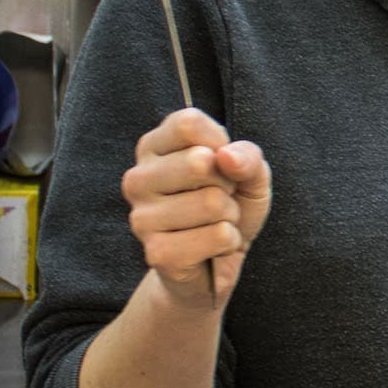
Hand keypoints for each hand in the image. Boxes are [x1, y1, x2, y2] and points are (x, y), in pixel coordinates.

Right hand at [120, 108, 270, 310]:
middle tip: (220, 198)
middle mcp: (138, 179)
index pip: (188, 123)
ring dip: (231, 216)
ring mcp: (141, 217)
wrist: (217, 263)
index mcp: (153, 148)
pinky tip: (212, 247)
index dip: (220, 142)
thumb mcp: (250, 173)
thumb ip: (247, 156)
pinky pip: (217, 236)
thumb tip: (226, 156)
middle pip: (199, 162)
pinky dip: (229, 241)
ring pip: (213, 202)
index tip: (221, 162)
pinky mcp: (156, 253)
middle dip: (228, 183)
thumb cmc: (230, 204)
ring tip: (216, 223)